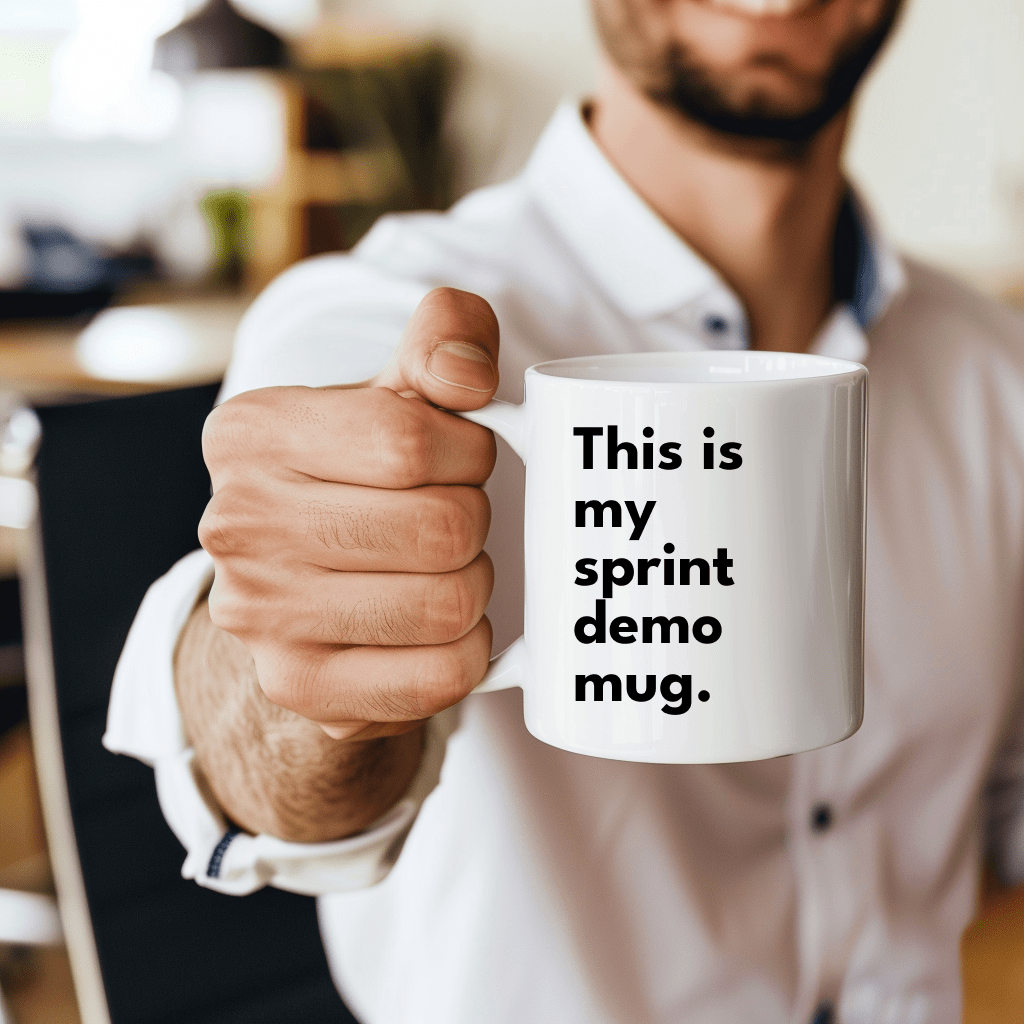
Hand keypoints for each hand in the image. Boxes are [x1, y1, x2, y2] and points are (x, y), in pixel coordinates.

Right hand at [200, 288, 499, 740]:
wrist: (305, 578)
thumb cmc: (365, 473)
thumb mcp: (400, 386)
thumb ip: (447, 337)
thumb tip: (468, 374)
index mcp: (251, 431)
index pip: (409, 439)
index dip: (467, 452)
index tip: (457, 458)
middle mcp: (236, 523)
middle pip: (440, 527)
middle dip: (471, 519)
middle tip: (448, 519)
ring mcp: (260, 616)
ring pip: (450, 604)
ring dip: (472, 584)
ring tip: (439, 569)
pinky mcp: (300, 686)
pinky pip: (442, 676)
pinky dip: (468, 649)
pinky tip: (440, 626)